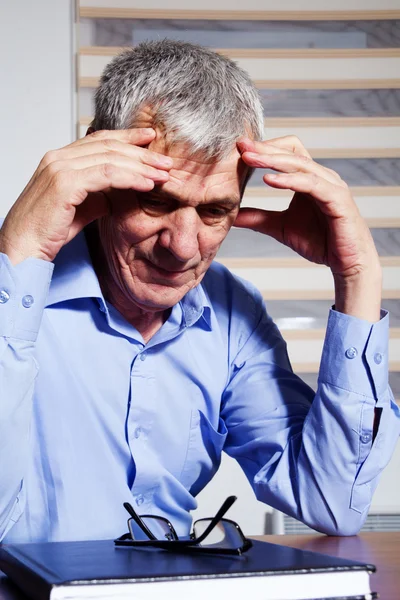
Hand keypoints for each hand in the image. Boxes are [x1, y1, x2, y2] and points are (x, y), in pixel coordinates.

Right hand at [0, 128, 172, 263]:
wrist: (23, 248)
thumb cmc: (47, 232)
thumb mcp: (80, 208)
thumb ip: (98, 195)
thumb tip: (119, 193)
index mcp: (60, 159)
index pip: (100, 139)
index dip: (128, 137)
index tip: (151, 139)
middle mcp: (58, 157)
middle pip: (109, 146)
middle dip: (142, 152)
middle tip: (166, 161)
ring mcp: (60, 168)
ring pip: (111, 159)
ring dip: (141, 166)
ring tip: (163, 174)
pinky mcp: (65, 184)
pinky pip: (106, 175)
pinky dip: (130, 178)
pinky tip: (147, 185)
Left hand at [235, 136, 381, 320]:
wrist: (347, 263)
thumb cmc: (320, 242)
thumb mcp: (280, 227)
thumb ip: (257, 218)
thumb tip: (231, 214)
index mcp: (308, 178)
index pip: (286, 152)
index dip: (264, 148)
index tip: (239, 148)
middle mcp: (321, 176)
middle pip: (291, 151)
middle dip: (265, 148)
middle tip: (241, 146)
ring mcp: (331, 185)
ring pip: (300, 164)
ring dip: (273, 160)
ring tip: (250, 159)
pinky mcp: (337, 199)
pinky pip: (311, 184)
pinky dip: (289, 180)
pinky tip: (269, 180)